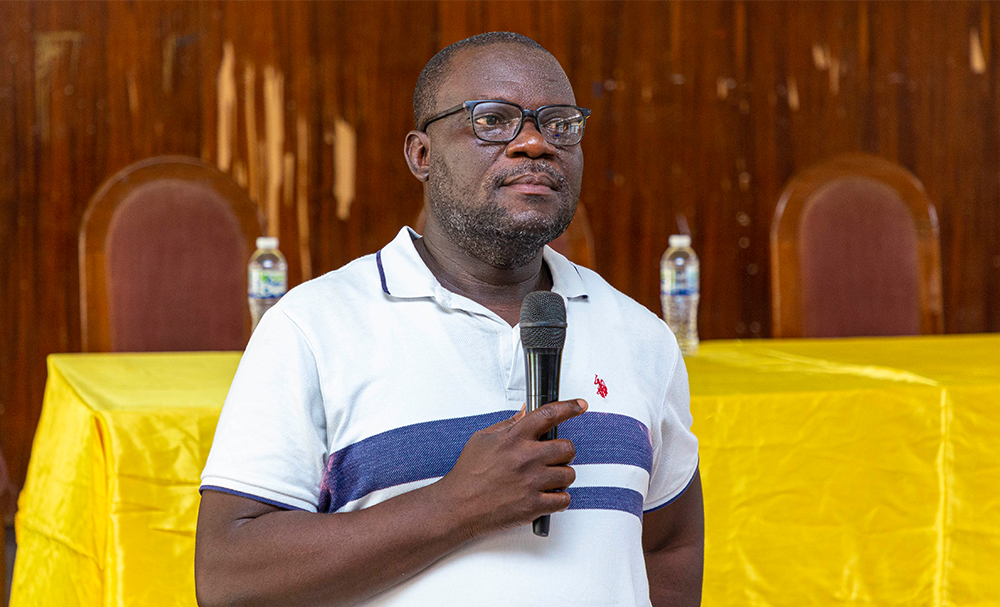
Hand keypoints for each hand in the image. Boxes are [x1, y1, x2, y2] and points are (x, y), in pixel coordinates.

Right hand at [435, 399, 587, 539]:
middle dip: (564, 452)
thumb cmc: (468, 474)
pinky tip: (546, 496)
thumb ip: (508, 424)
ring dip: (561, 476)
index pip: (548, 415)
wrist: (458, 506)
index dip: (569, 407)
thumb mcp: (482, 439)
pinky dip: (559, 499)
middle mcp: (526, 458)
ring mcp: (531, 482)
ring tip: (546, 479)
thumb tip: (524, 411)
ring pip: (569, 474)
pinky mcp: (534, 505)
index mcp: (514, 438)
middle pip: (567, 447)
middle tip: (553, 457)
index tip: (580, 405)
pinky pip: (564, 500)